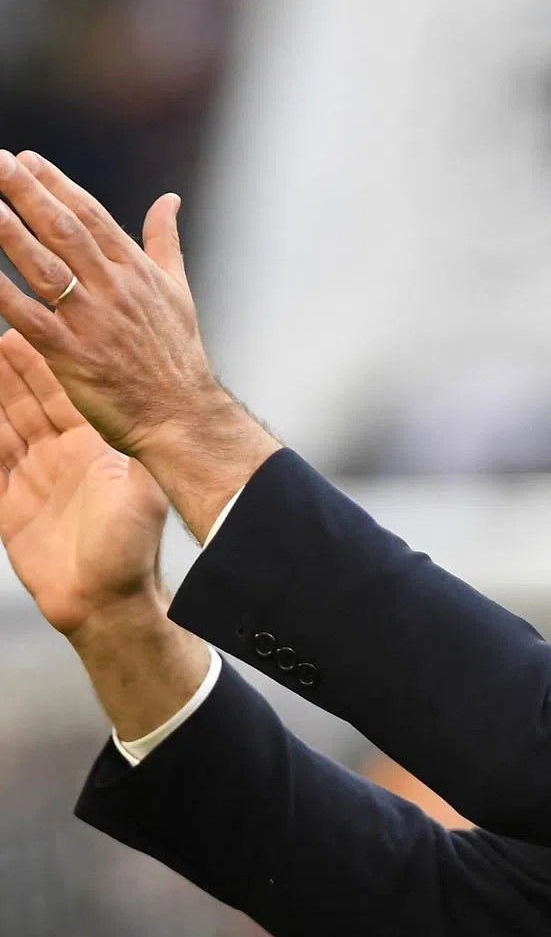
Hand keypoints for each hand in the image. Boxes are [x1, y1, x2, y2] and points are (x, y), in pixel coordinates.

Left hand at [0, 149, 281, 541]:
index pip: (93, 217)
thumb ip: (164, 242)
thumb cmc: (180, 358)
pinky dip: (2, 293)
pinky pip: (28, 317)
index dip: (58, 185)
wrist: (184, 415)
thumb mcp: (180, 291)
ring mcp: (93, 322)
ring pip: (44, 266)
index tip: (27, 160)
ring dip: (9, 232)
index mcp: (138, 273)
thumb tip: (168, 200)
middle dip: (27, 193)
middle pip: (64, 231)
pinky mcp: (73, 355)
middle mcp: (115, 290)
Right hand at [0, 329, 168, 636]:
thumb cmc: (130, 552)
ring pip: (4, 427)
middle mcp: (64, 460)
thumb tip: (150, 412)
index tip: (25, 333)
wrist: (105, 603)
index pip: (65, 398)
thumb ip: (133, 453)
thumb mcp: (139, 492)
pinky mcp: (9, 507)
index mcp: (94, 452)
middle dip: (11, 370)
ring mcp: (34, 481)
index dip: (44, 366)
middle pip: (30, 404)